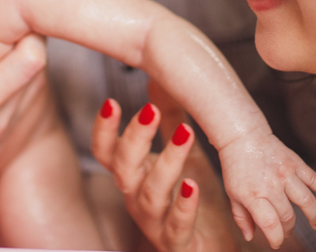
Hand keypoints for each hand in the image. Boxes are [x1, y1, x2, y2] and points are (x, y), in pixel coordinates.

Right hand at [92, 91, 249, 251]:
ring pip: (150, 193)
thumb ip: (170, 121)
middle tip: (150, 111)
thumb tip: (160, 81)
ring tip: (184, 135)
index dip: (104, 129)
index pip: (106, 151)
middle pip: (124, 168)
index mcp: (134, 175)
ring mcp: (154, 221)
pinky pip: (176, 225)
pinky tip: (191, 187)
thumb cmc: (192, 197)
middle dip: (134, 139)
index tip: (110, 102)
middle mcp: (136, 197)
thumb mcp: (182, 154)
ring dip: (167, 163)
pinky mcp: (176, 241)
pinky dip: (183, 206)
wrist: (211, 243)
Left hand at [215, 125, 315, 247]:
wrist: (244, 136)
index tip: (275, 242)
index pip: (270, 224)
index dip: (276, 238)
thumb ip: (241, 217)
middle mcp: (272, 185)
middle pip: (288, 217)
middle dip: (289, 229)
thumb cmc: (236, 167)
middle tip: (287, 230)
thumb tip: (250, 237)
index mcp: (253, 195)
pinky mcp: (296, 164)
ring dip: (314, 217)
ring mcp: (286, 174)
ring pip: (306, 201)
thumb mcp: (232, 193)